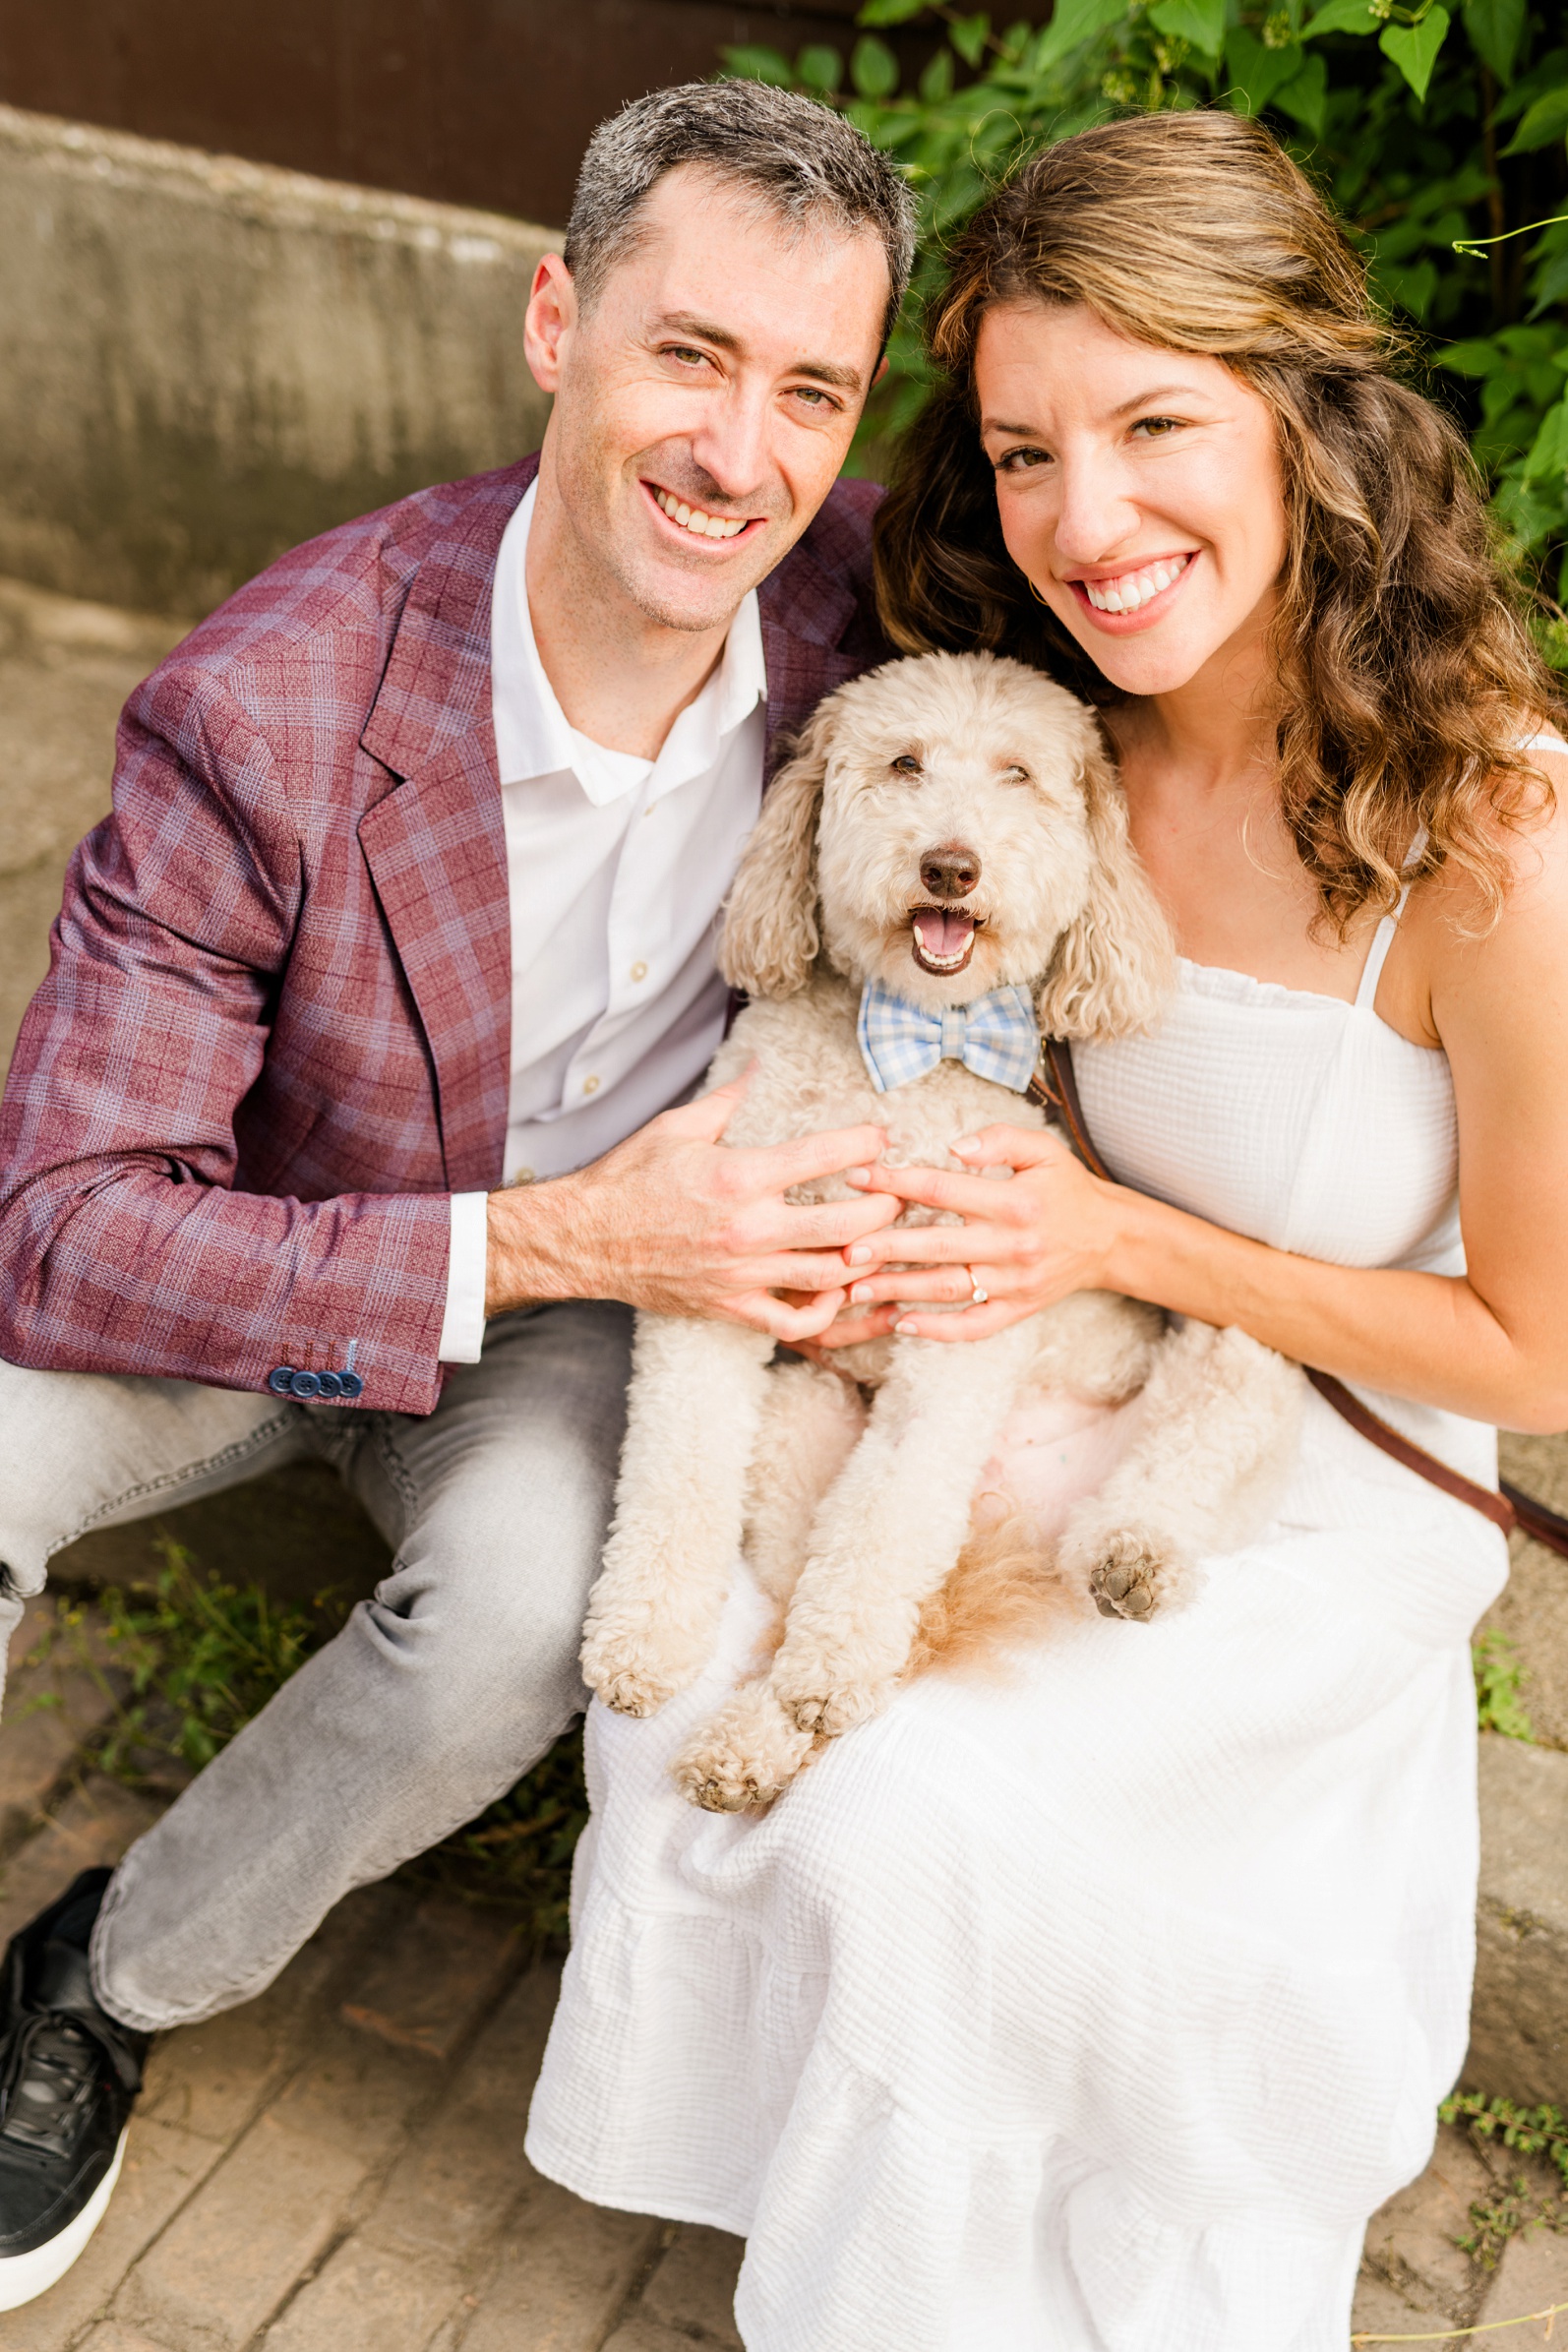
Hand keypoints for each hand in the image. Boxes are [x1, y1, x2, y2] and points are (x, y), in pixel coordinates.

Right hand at [484, 1071, 900, 1342]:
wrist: (584, 1240)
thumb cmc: (628, 1180)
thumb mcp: (677, 1127)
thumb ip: (729, 1098)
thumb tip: (759, 1063)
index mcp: (738, 1176)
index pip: (826, 1157)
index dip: (867, 1144)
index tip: (881, 1137)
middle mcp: (748, 1228)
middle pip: (848, 1225)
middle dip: (886, 1208)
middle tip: (897, 1194)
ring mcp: (742, 1274)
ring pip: (831, 1276)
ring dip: (866, 1259)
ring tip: (880, 1241)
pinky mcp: (731, 1307)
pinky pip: (794, 1324)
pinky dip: (825, 1312)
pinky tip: (835, 1290)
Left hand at [816, 1122, 1118, 1345]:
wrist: (1109, 1237)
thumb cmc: (1066, 1188)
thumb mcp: (1043, 1149)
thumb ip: (999, 1140)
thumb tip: (954, 1146)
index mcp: (1014, 1201)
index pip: (942, 1189)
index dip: (895, 1183)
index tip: (856, 1179)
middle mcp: (1012, 1244)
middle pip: (937, 1245)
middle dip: (886, 1246)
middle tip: (843, 1249)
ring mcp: (1014, 1282)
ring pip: (947, 1288)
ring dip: (898, 1291)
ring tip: (855, 1288)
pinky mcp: (1018, 1310)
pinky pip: (973, 1326)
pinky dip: (936, 1330)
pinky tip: (900, 1324)